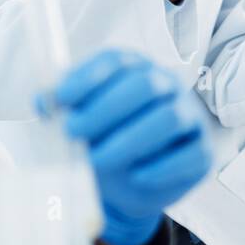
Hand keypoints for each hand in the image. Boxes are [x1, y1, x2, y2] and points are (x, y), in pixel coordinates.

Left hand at [39, 49, 210, 244]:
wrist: (130, 182)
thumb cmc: (104, 140)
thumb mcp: (80, 122)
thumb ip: (62, 109)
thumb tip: (43, 101)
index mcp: (134, 68)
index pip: (115, 61)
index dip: (88, 77)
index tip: (60, 99)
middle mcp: (166, 85)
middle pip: (144, 85)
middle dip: (105, 109)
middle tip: (72, 131)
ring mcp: (189, 116)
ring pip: (167, 118)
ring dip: (128, 139)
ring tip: (96, 159)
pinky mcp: (201, 151)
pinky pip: (188, 155)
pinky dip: (160, 167)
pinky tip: (135, 176)